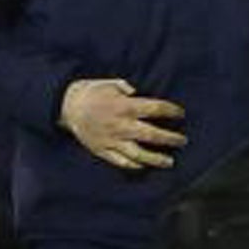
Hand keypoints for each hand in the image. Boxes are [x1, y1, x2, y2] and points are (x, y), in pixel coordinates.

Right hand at [59, 78, 185, 170]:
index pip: (155, 109)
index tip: (181, 114)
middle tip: (182, 141)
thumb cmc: (91, 92)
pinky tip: (144, 166)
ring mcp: (111, 140)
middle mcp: (120, 125)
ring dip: (156, 159)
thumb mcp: (110, 82)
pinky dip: (134, 165)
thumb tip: (138, 93)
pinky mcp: (102, 150)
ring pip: (139, 154)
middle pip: (152, 135)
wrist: (66, 106)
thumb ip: (127, 87)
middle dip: (171, 139)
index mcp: (124, 106)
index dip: (171, 111)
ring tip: (170, 162)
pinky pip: (120, 161)